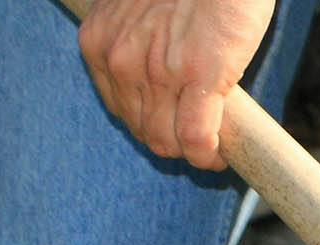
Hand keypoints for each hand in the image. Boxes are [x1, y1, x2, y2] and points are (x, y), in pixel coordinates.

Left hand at [77, 0, 275, 170]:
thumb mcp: (137, 6)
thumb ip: (134, 37)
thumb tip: (155, 71)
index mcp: (99, 42)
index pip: (119, 110)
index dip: (150, 123)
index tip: (172, 125)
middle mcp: (120, 61)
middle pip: (143, 132)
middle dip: (171, 140)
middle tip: (197, 136)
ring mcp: (158, 73)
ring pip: (167, 142)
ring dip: (191, 152)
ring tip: (212, 144)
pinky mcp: (200, 78)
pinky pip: (197, 140)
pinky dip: (209, 154)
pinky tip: (220, 152)